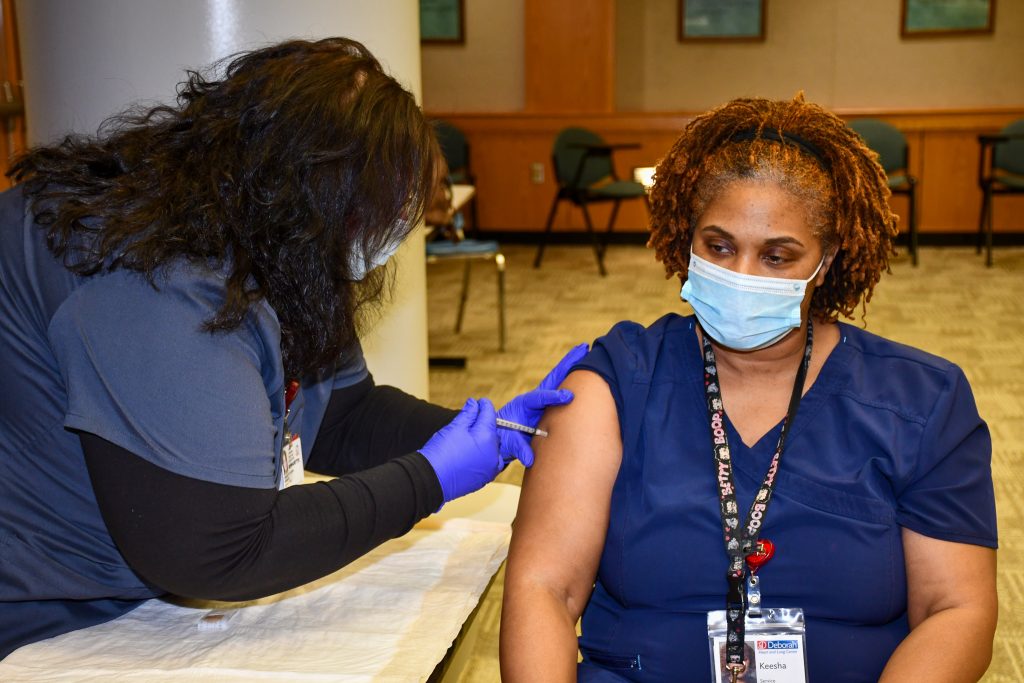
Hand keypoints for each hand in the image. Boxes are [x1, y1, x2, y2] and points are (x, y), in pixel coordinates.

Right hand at [419, 398, 500, 503]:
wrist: (431, 479)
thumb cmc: (441, 453)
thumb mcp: (454, 427)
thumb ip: (468, 414)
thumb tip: (474, 404)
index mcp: (487, 438)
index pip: (490, 415)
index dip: (484, 406)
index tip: (479, 402)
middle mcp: (494, 454)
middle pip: (492, 432)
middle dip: (483, 424)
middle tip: (471, 419)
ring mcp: (490, 468)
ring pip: (492, 448)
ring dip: (484, 440)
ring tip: (469, 438)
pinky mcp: (485, 479)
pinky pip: (489, 462)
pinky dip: (483, 455)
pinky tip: (471, 453)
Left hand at [497, 343, 588, 466]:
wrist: (499, 437)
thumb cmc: (502, 438)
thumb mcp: (507, 443)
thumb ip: (518, 448)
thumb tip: (530, 458)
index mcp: (523, 405)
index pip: (539, 397)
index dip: (553, 396)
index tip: (568, 397)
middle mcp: (534, 399)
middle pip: (553, 378)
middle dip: (568, 363)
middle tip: (584, 347)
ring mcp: (542, 402)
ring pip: (559, 381)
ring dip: (572, 368)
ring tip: (585, 352)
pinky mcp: (547, 407)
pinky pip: (562, 394)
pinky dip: (572, 381)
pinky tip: (585, 374)